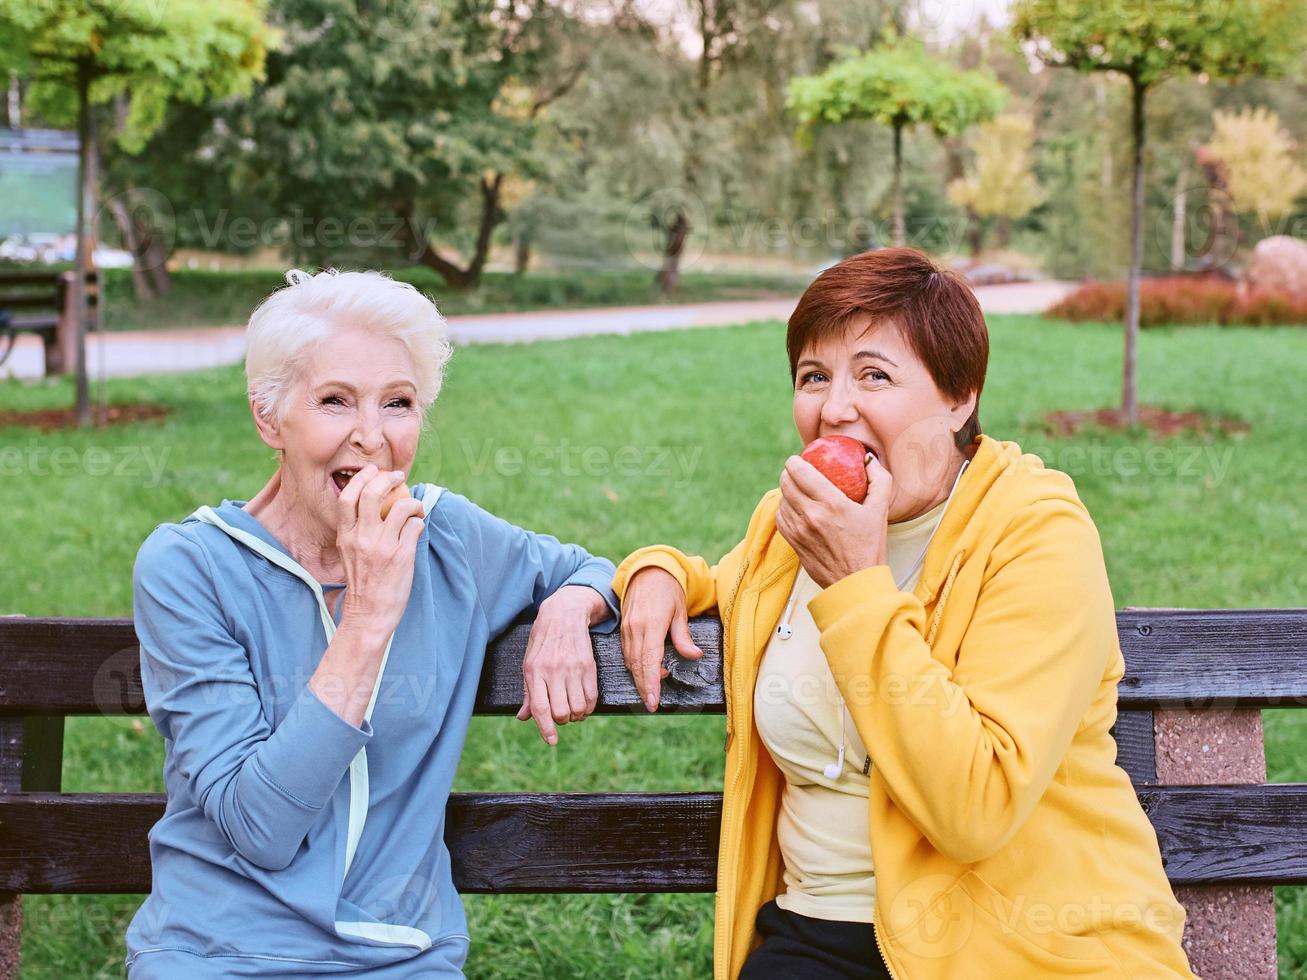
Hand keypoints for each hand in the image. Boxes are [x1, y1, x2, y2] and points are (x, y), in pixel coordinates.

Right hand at [336, 464, 425, 635]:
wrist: (369, 614)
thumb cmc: (362, 583)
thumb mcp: (350, 553)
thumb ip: (358, 530)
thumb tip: (377, 506)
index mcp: (345, 536)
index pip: (347, 497)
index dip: (361, 478)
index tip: (373, 471)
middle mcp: (361, 538)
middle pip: (372, 493)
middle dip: (388, 478)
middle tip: (399, 477)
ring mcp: (382, 546)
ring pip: (401, 506)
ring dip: (413, 503)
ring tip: (415, 508)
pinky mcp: (401, 555)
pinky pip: (415, 526)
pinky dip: (419, 522)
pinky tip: (418, 528)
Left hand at [516, 586, 606, 744]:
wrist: (564, 615)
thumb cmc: (542, 641)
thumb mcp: (529, 663)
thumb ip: (528, 693)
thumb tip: (523, 717)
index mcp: (534, 671)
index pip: (540, 707)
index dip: (545, 728)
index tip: (551, 741)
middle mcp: (553, 671)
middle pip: (561, 712)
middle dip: (562, 720)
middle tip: (561, 715)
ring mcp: (573, 669)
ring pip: (578, 708)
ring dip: (576, 716)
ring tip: (572, 710)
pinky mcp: (589, 667)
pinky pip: (591, 698)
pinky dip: (588, 707)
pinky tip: (583, 704)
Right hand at [619, 567, 702, 711]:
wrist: (648, 572)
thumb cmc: (668, 590)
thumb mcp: (680, 612)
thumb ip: (684, 636)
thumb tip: (695, 655)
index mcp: (651, 624)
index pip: (649, 660)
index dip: (651, 683)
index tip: (653, 701)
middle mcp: (635, 628)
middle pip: (637, 665)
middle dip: (644, 687)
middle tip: (651, 705)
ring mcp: (627, 629)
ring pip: (630, 661)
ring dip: (640, 677)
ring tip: (654, 687)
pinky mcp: (623, 629)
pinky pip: (626, 652)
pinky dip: (634, 665)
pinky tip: (646, 670)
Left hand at [776, 453, 893, 588]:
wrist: (855, 582)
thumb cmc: (870, 545)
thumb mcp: (881, 509)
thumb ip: (878, 479)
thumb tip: (868, 459)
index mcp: (832, 503)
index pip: (800, 471)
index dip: (795, 461)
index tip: (799, 460)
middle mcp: (811, 515)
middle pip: (786, 482)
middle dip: (789, 473)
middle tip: (798, 472)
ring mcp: (799, 530)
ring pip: (782, 500)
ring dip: (787, 491)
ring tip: (798, 490)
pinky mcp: (793, 542)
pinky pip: (780, 517)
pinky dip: (785, 509)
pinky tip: (796, 509)